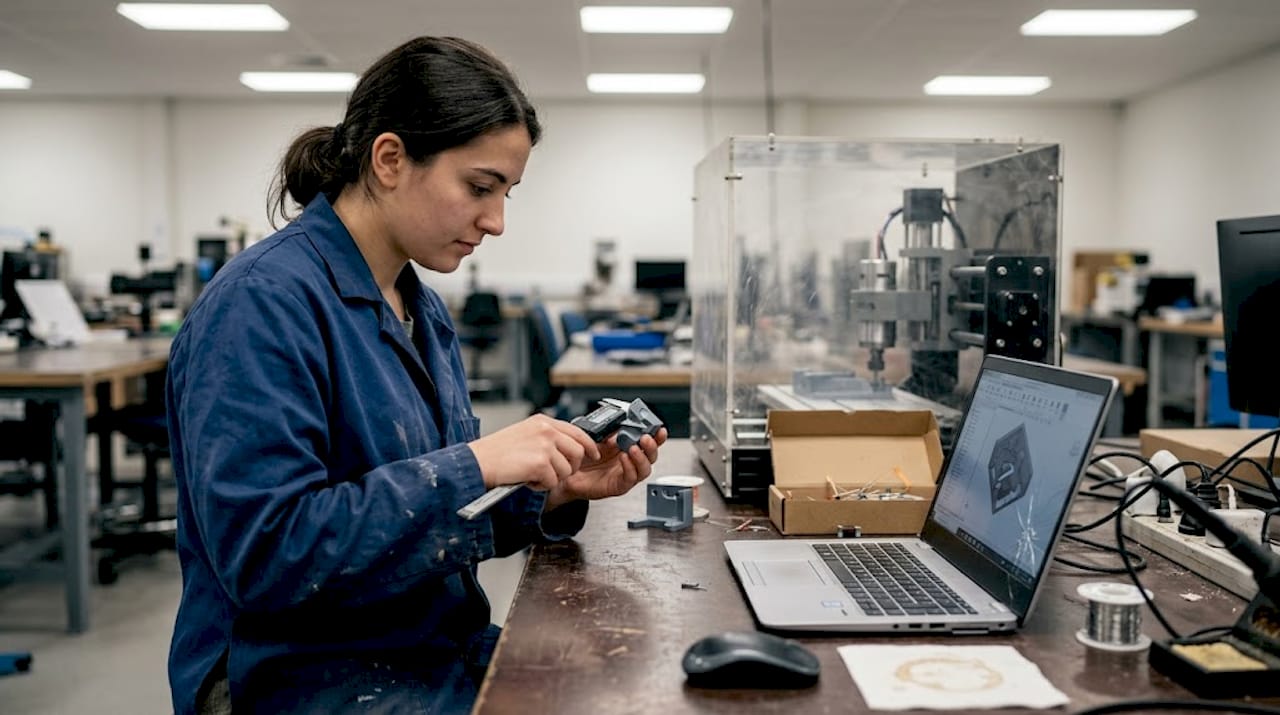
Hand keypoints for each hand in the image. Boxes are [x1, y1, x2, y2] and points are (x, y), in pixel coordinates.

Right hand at [468, 414, 600, 490]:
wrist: (477, 462)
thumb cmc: (496, 452)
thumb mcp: (525, 433)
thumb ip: (546, 437)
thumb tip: (566, 448)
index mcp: (543, 422)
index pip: (578, 432)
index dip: (589, 446)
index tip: (593, 454)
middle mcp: (546, 431)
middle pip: (577, 453)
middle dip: (569, 468)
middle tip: (553, 473)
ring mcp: (544, 446)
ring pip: (566, 471)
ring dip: (551, 478)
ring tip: (532, 475)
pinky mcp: (540, 463)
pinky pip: (553, 482)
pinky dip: (541, 486)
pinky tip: (527, 480)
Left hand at [545, 428, 667, 508]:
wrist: (567, 474)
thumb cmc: (581, 458)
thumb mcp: (596, 439)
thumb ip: (610, 432)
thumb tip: (621, 422)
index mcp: (627, 448)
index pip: (648, 442)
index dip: (657, 436)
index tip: (659, 429)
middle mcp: (629, 462)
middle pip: (651, 456)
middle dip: (652, 446)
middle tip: (646, 438)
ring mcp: (625, 474)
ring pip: (644, 469)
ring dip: (642, 458)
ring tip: (634, 448)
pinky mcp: (619, 486)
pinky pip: (630, 479)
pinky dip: (630, 468)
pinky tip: (624, 459)